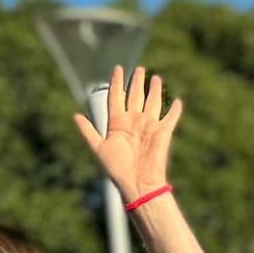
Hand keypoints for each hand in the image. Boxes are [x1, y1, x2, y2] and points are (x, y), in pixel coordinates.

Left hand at [72, 64, 182, 206]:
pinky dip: (175, 110)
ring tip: (155, 78)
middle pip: (135, 96)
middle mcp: (134, 121)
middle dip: (136, 82)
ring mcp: (149, 125)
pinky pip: (171, 118)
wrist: (137, 183)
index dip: (117, 82)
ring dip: (154, 90)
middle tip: (139, 69)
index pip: (116, 96)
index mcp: (118, 123)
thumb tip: (75, 116)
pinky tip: (178, 101)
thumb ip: (88, 131)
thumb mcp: (98, 148)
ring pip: (152, 102)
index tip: (118, 69)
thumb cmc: (117, 169)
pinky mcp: (163, 132)